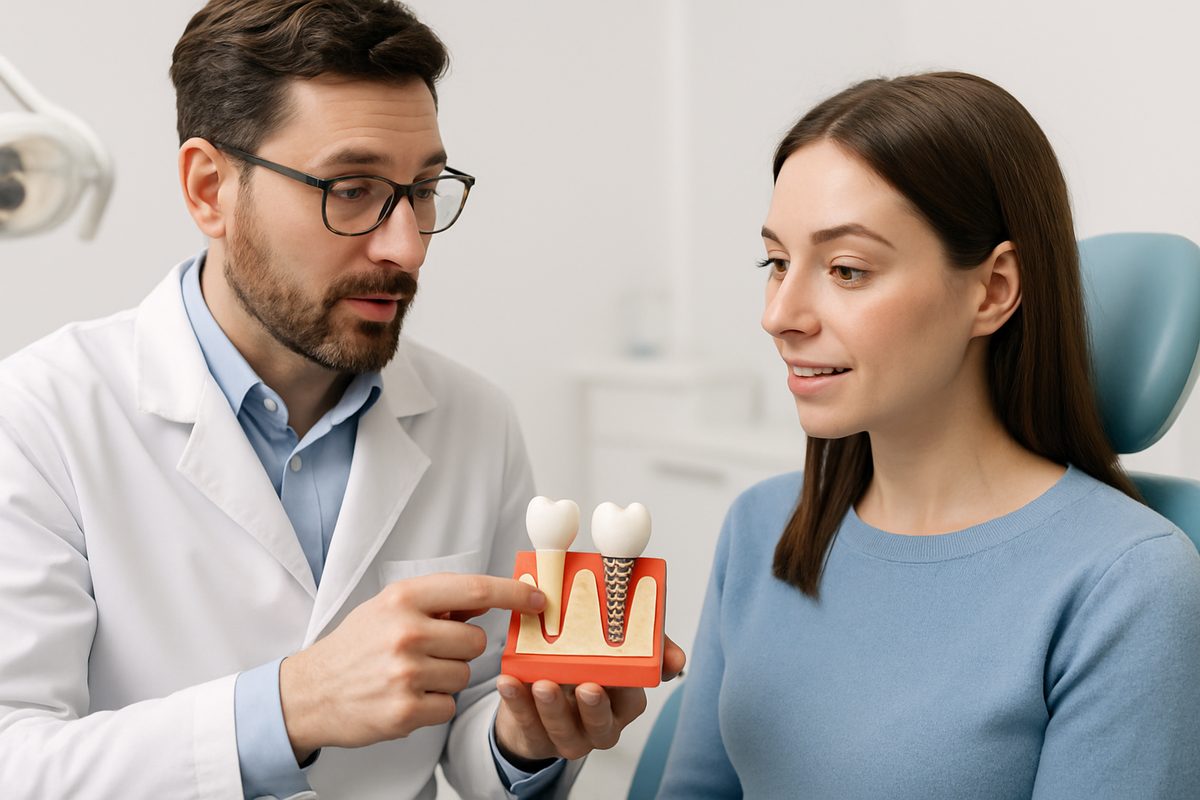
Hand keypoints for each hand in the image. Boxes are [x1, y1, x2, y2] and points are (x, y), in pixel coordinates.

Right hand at [279, 573, 545, 760]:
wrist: (310, 692)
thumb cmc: (356, 646)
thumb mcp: (390, 608)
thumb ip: (437, 602)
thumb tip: (489, 600)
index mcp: (404, 599)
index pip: (475, 590)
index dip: (514, 593)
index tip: (538, 598)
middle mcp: (406, 632)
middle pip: (477, 640)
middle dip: (462, 648)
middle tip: (429, 652)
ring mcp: (406, 674)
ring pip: (465, 675)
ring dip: (447, 678)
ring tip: (411, 676)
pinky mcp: (404, 711)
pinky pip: (449, 706)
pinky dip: (434, 705)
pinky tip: (406, 698)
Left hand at [493, 635, 686, 761]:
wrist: (539, 690)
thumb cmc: (583, 665)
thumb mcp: (614, 648)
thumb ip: (645, 643)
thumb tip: (677, 660)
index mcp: (624, 703)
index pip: (632, 699)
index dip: (627, 689)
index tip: (618, 671)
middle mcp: (601, 725)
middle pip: (602, 724)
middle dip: (595, 707)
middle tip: (586, 685)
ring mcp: (569, 736)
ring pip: (565, 732)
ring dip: (553, 709)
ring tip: (542, 684)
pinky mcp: (537, 739)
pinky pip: (529, 727)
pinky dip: (518, 705)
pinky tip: (510, 682)